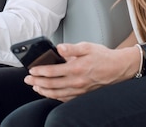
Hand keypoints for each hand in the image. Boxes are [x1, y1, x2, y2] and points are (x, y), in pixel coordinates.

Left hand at [24, 42, 138, 101]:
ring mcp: (79, 90)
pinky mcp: (83, 94)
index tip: (31, 70)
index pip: (52, 71)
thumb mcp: (87, 47)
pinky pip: (66, 99)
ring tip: (35, 88)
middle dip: (37, 82)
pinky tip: (50, 94)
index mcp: (76, 68)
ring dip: (44, 91)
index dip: (40, 71)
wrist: (118, 68)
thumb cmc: (103, 56)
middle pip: (51, 84)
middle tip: (27, 80)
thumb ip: (71, 48)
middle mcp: (76, 81)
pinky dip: (55, 97)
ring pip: (57, 94)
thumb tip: (58, 48)